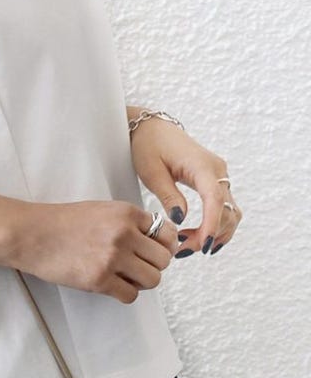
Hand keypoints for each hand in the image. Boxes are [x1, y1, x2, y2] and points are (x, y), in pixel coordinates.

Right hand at [9, 199, 179, 303]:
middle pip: (163, 259)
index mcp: (126, 213)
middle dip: (152, 265)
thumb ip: (129, 223)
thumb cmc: (61, 223)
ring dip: (141, 281)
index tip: (152, 251)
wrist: (32, 234)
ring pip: (153, 279)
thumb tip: (154, 241)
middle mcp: (124, 233)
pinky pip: (131, 295)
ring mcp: (113, 257)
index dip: (160, 245)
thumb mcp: (101, 211)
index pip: (166, 233)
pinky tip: (110, 284)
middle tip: (136, 266)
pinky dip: (124, 293)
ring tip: (123, 276)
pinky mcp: (100, 279)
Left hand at [128, 117, 242, 256]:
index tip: (202, 246)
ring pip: (230, 213)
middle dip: (209, 235)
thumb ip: (168, 195)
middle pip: (226, 211)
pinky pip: (224, 208)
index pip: (215, 200)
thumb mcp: (152, 172)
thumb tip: (180, 220)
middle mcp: (217, 171)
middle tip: (183, 250)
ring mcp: (219, 176)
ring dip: (215, 233)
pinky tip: (196, 236)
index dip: (211, 226)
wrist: (151, 128)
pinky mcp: (214, 181)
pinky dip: (215, 225)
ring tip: (187, 245)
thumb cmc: (148, 146)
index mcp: (202, 166)